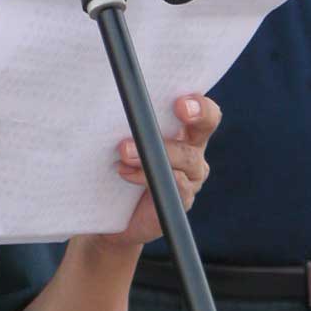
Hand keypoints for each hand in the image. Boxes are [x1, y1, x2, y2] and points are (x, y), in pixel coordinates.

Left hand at [101, 93, 219, 249]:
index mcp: (180, 128)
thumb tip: (104, 97)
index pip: (199, 106)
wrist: (107, 213)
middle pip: (206, 125)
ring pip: (187, 157)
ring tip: (124, 150)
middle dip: (197, 113)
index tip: (180, 99)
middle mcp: (192, 149)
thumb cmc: (112, 164)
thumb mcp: (115, 138)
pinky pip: (174, 185)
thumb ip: (121, 120)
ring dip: (155, 150)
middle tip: (180, 108)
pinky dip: (146, 176)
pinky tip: (124, 172)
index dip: (197, 101)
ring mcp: (190, 177)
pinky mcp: (179, 200)